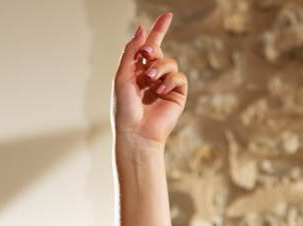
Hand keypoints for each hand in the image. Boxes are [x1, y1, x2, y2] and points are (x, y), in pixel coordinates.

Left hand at [112, 13, 186, 150]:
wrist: (136, 133)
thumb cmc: (124, 108)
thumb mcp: (123, 75)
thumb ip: (131, 51)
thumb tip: (141, 29)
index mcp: (136, 71)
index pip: (148, 46)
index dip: (157, 30)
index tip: (167, 15)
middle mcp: (151, 77)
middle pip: (158, 51)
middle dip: (153, 49)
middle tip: (146, 54)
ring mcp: (165, 85)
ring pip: (170, 62)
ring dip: (160, 67)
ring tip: (151, 79)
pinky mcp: (177, 95)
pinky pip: (179, 77)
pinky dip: (170, 79)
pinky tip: (161, 89)